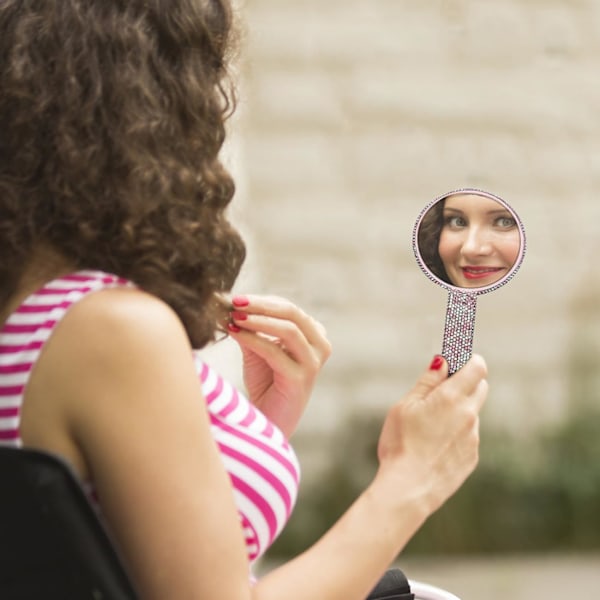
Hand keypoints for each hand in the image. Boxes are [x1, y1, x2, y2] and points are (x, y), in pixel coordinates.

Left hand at [227, 295, 331, 437]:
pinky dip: (252, 339)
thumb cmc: (265, 384)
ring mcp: (313, 364)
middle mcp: (320, 346)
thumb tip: (229, 304)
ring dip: (257, 319)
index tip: (234, 298)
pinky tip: (234, 332)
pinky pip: (275, 352)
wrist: (268, 422)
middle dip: (260, 304)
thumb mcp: (258, 349)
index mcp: (314, 335)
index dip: (261, 300)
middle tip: (234, 301)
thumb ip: (251, 327)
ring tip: (234, 316)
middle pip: (292, 313)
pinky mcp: (300, 380)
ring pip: (288, 329)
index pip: (288, 308)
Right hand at [377, 354, 487, 513]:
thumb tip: (443, 360)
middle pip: (480, 387)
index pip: (477, 367)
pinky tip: (434, 445)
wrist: (408, 488)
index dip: (468, 360)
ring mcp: (473, 438)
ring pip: (472, 413)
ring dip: (458, 411)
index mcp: (452, 397)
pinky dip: (456, 433)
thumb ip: (428, 381)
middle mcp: (469, 415)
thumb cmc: (401, 443)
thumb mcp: (406, 405)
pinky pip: (468, 436)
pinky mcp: (472, 457)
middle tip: (440, 390)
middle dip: (466, 382)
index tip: (455, 361)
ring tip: (430, 426)